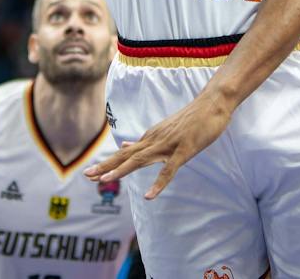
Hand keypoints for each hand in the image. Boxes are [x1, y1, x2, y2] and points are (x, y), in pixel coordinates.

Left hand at [82, 93, 234, 199]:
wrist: (213, 103)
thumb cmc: (192, 118)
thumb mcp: (164, 129)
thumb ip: (145, 141)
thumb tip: (124, 146)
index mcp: (151, 137)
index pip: (124, 153)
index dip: (107, 163)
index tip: (90, 173)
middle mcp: (155, 140)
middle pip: (126, 155)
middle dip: (106, 166)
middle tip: (87, 176)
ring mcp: (168, 145)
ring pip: (140, 160)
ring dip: (121, 171)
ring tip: (104, 181)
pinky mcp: (184, 150)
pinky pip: (169, 170)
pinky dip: (158, 183)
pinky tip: (148, 196)